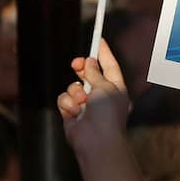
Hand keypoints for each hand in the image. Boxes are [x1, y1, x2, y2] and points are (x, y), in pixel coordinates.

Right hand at [58, 39, 130, 153]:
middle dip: (81, 68)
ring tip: (82, 103)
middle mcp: (101, 95)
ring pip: (73, 86)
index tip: (98, 39)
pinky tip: (75, 113)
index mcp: (116, 87)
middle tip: (76, 64)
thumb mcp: (105, 87)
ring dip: (75, 92)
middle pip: (88, 73)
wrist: (96, 142)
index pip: (110, 65)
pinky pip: (64, 99)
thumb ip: (95, 73)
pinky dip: (68, 104)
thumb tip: (89, 62)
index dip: (104, 52)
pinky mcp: (71, 113)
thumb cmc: (107, 114)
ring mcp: (86, 104)